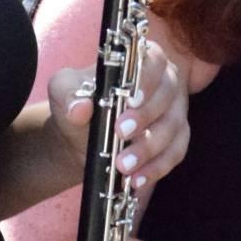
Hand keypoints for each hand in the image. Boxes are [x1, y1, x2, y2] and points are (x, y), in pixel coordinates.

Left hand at [43, 34, 189, 191]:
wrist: (81, 134)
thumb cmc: (77, 101)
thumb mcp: (64, 91)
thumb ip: (68, 93)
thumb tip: (80, 108)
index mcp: (143, 60)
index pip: (154, 62)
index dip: (146, 80)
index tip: (131, 99)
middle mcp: (166, 82)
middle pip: (168, 96)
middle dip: (146, 117)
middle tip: (121, 133)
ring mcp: (175, 112)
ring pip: (174, 128)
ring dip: (149, 149)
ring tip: (123, 165)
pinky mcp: (176, 139)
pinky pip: (175, 153)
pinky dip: (157, 168)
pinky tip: (136, 180)